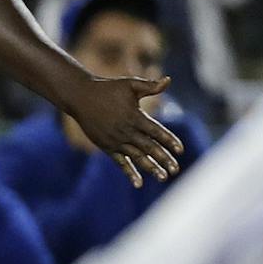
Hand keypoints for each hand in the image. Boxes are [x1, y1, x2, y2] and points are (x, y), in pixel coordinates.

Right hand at [64, 72, 183, 187]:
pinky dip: (130, 173)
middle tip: (176, 170)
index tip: (181, 150)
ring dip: (151, 168)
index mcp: (135, 116)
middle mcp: (126, 131)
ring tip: (163, 177)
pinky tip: (138, 183)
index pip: (156, 131)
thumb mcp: (130, 85)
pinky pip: (121, 163)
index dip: (169, 140)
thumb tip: (168, 80)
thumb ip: (150, 86)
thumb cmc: (108, 88)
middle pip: (149, 148)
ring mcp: (116, 141)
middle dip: (164, 159)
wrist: (81, 97)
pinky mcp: (107, 147)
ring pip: (137, 157)